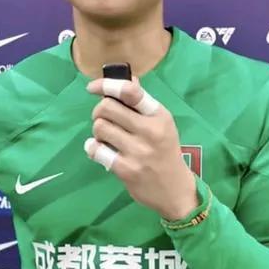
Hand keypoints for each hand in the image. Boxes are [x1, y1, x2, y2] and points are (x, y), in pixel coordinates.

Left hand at [84, 76, 199, 219]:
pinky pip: (97, 150)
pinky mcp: (126, 170)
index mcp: (158, 115)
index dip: (107, 85)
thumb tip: (127, 78)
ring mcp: (138, 151)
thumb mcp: (161, 122)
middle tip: (103, 118)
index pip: (130, 91)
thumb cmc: (165, 149)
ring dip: (98, 131)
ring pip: (100, 127)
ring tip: (106, 137)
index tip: (92, 88)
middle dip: (99, 111)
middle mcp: (150, 130)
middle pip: (107, 107)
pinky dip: (93, 148)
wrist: (175, 190)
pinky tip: (98, 149)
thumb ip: (142, 101)